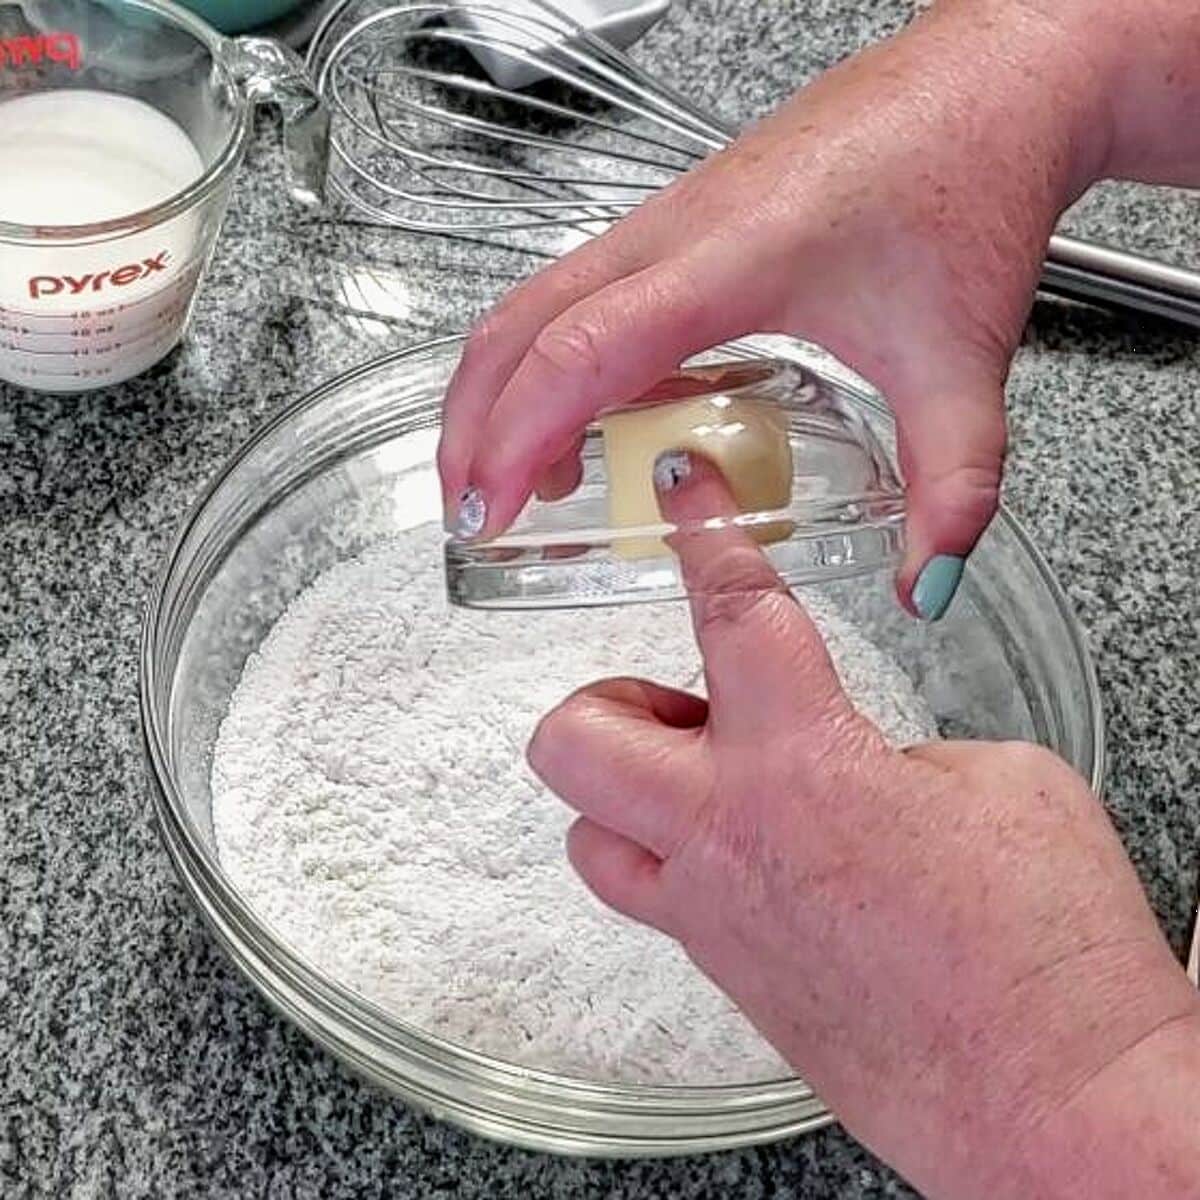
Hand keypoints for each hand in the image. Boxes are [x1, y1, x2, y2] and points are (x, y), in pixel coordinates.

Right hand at [439, 1, 1121, 617]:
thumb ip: (952, 486)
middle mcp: (677, 232)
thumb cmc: (965, 174)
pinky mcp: (684, 225)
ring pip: (536, 303)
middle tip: (472, 510)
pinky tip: (590, 420)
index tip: (495, 510)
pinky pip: (582, 295)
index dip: (518, 436)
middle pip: (518, 324)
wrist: (992, 82)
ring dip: (502, 390)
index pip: (581, 351)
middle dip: (473, 423)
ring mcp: (671, 221)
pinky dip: (551, 363)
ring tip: (513, 478)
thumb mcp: (961, 359)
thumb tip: (925, 581)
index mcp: (729, 259)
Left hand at [528, 455, 1199, 1199]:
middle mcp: (728, 839)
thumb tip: (859, 760)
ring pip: (586, 836)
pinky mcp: (727, 981)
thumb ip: (896, 749)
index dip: (703, 531)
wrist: (1060, 1106)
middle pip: (575, 737)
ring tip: (705, 779)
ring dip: (625, 791)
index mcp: (803, 761)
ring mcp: (714, 921)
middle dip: (609, 697)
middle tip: (682, 699)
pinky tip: (750, 854)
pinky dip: (672, 860)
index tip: (683, 490)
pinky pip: (652, 903)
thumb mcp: (999, 785)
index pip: (730, 610)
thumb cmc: (1050, 953)